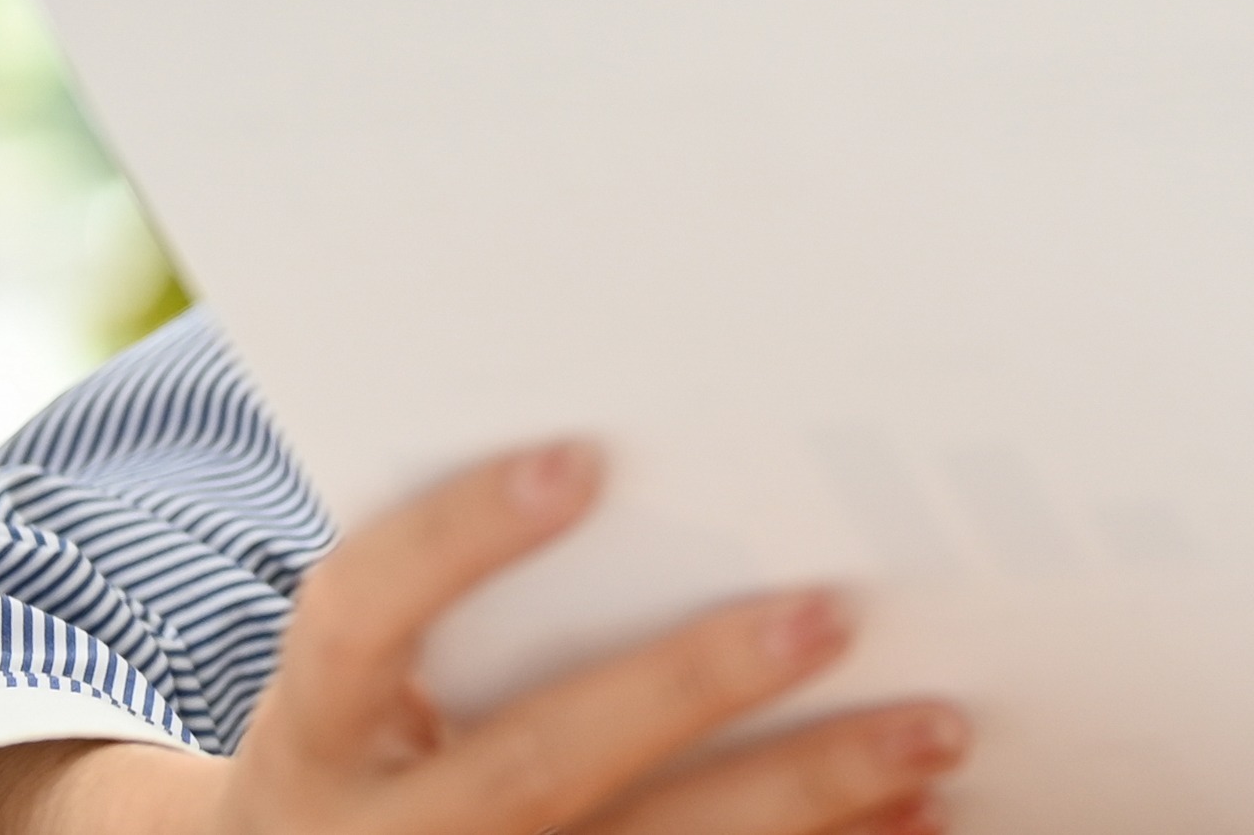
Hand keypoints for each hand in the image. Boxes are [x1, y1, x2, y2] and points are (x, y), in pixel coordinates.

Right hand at [0, 443, 969, 834]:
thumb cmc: (381, 740)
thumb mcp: (375, 678)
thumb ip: (470, 589)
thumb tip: (651, 456)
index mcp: (319, 728)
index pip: (362, 616)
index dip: (458, 538)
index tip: (578, 459)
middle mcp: (382, 833)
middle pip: (537, 764)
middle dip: (691, 687)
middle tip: (834, 609)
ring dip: (804, 795)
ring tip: (933, 729)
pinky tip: (913, 816)